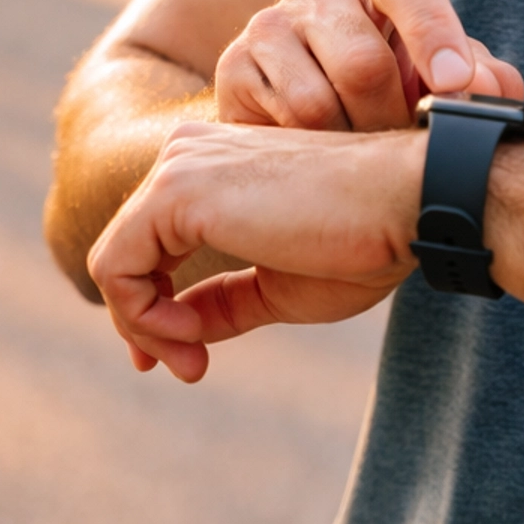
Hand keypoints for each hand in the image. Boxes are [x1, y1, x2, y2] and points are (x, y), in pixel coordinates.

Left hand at [87, 115, 421, 382]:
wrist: (406, 202)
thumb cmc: (364, 239)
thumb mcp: (279, 285)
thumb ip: (223, 301)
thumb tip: (174, 333)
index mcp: (215, 165)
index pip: (152, 238)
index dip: (153, 306)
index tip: (188, 357)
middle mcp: (188, 153)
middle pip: (129, 251)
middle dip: (147, 323)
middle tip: (191, 370)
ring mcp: (179, 166)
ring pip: (116, 262)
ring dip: (145, 327)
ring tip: (195, 361)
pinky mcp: (176, 191)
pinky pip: (118, 268)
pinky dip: (142, 317)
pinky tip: (192, 339)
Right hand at [214, 0, 523, 129]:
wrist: (312, 129)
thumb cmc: (398, 92)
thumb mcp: (446, 81)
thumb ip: (482, 80)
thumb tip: (486, 89)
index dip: (434, 31)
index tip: (455, 86)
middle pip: (364, 62)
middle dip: (393, 120)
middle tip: (405, 145)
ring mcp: (268, 23)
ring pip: (319, 102)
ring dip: (352, 143)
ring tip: (365, 149)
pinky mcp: (234, 66)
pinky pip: (283, 123)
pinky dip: (315, 150)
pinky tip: (324, 149)